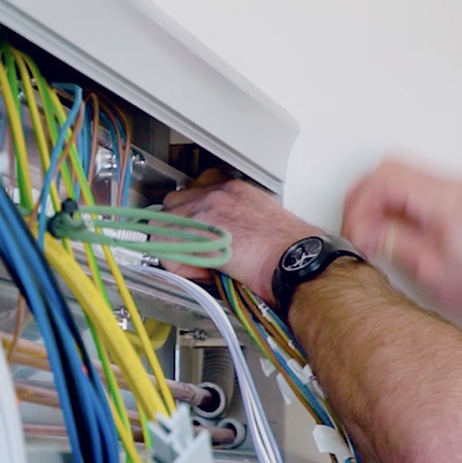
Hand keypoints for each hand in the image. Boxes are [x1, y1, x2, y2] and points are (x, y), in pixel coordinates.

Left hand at [162, 172, 324, 300]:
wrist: (296, 260)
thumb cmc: (290, 249)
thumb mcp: (265, 220)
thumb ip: (237, 221)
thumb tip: (222, 238)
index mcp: (235, 189)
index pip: (196, 191)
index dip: (193, 216)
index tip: (199, 233)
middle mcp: (217, 193)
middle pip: (174, 203)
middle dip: (179, 227)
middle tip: (194, 249)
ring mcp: (205, 210)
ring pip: (165, 225)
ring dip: (177, 246)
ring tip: (199, 264)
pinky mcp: (198, 234)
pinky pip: (169, 250)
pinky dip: (180, 266)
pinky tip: (203, 273)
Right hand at [340, 156, 461, 343]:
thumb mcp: (427, 268)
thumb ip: (390, 241)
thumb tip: (362, 230)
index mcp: (446, 199)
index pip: (385, 179)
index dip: (360, 204)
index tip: (354, 231)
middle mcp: (454, 188)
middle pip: (390, 171)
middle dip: (364, 200)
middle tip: (355, 231)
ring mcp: (457, 193)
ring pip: (400, 178)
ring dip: (377, 203)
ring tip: (368, 235)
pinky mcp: (456, 203)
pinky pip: (414, 191)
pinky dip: (394, 207)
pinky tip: (388, 233)